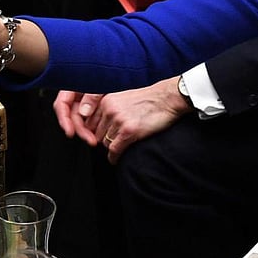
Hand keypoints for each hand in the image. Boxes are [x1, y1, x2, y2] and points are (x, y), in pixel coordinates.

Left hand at [53, 77, 192, 163]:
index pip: (90, 123)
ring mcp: (119, 121)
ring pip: (105, 143)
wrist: (167, 99)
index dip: (97, 132)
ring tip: (120, 147)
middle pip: (97, 134)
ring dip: (112, 147)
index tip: (102, 136)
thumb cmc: (150, 99)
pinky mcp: (129, 131)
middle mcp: (110, 110)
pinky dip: (114, 157)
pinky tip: (117, 158)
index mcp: (106, 101)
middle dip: (105, 140)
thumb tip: (101, 126)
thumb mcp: (123, 98)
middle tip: (115, 142)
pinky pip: (114, 150)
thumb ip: (110, 109)